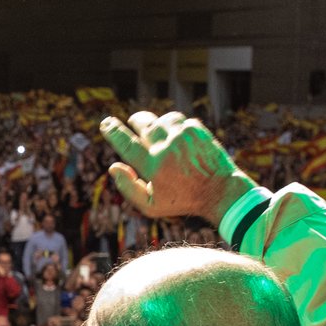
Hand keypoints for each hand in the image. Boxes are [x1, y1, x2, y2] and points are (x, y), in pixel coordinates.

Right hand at [98, 112, 251, 226]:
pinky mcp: (197, 130)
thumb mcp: (151, 206)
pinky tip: (177, 138)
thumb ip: (128, 188)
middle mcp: (167, 148)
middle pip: (143, 124)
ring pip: (161, 120)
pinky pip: (178, 120)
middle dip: (136, 121)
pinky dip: (174, 127)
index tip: (106, 123)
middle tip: (134, 122)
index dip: (114, 132)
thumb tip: (113, 167)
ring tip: (160, 135)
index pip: (127, 144)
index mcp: (154, 167)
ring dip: (157, 125)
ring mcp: (183, 137)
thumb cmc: (182, 200)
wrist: (220, 190)